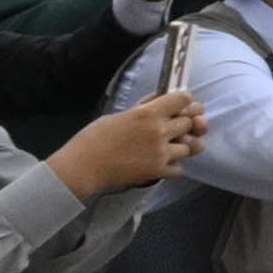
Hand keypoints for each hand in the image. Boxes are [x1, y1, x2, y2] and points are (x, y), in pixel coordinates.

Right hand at [49, 87, 209, 198]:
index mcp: (148, 113)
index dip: (185, 101)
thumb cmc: (93, 139)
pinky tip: (161, 163)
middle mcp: (159, 131)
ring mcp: (160, 153)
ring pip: (190, 146)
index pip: (184, 99)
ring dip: (181, 146)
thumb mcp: (119, 115)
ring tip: (168, 147)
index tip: (181, 104)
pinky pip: (180, 168)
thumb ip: (143, 109)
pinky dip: (173, 166)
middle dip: (184, 123)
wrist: (83, 167)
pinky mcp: (157, 172)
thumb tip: (159, 101)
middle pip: (190, 122)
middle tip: (174, 126)